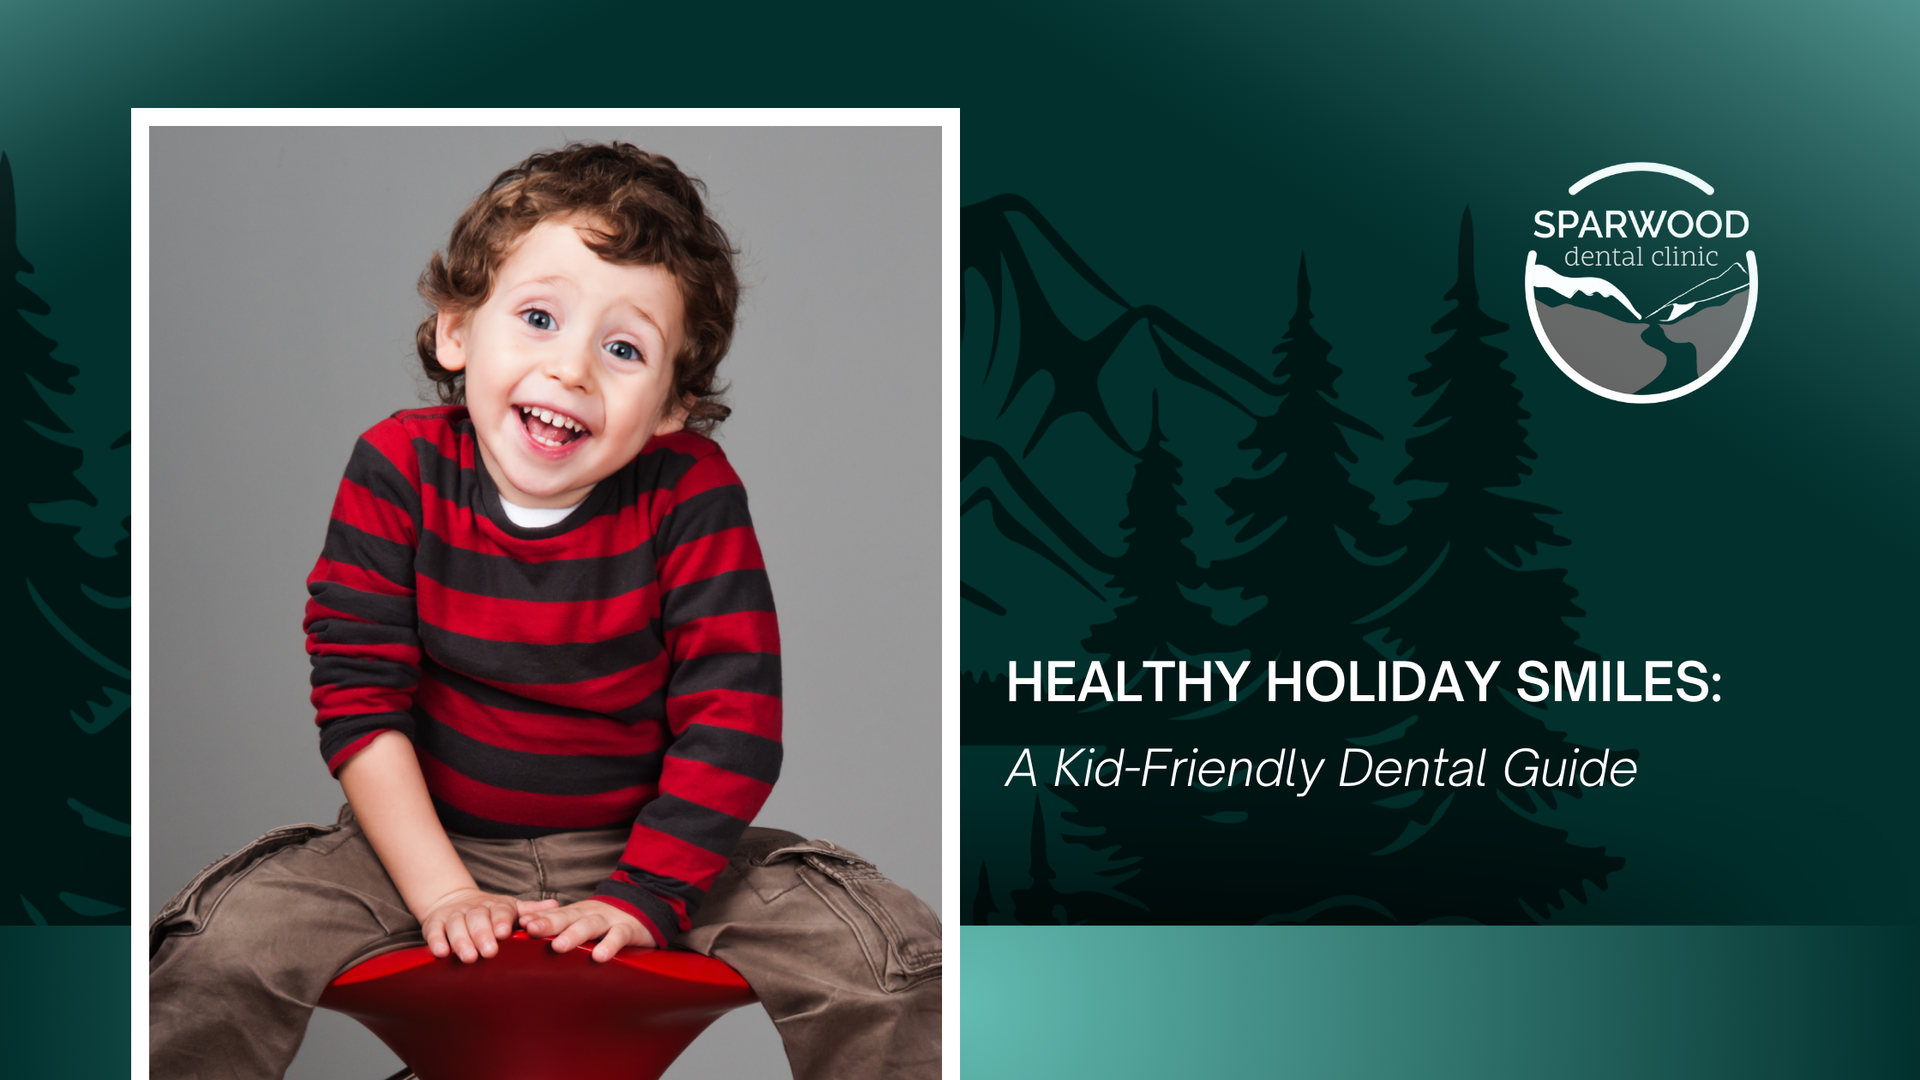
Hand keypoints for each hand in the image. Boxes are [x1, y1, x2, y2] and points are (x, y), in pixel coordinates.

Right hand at [419, 888, 559, 962]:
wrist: (454, 900)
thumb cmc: (490, 912)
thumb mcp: (511, 908)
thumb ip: (531, 910)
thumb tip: (555, 905)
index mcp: (496, 905)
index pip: (500, 911)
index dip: (501, 921)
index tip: (504, 933)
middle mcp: (474, 908)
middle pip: (478, 918)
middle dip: (482, 934)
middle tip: (488, 951)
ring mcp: (454, 914)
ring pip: (456, 925)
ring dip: (461, 940)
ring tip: (468, 957)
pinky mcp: (435, 922)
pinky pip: (434, 931)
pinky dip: (436, 941)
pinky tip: (441, 953)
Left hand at [520, 899, 656, 961]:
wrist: (645, 905)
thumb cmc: (605, 918)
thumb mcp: (581, 918)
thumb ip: (558, 923)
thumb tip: (526, 927)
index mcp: (576, 913)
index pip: (554, 915)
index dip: (538, 919)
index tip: (521, 925)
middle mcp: (589, 914)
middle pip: (567, 917)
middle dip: (549, 923)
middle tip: (532, 930)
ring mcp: (609, 919)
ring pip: (590, 925)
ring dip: (574, 934)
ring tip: (559, 946)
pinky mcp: (628, 928)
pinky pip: (618, 936)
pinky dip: (609, 945)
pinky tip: (599, 956)